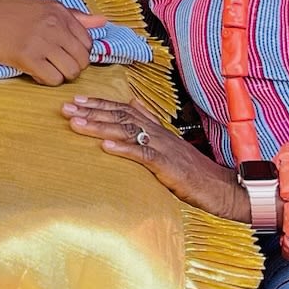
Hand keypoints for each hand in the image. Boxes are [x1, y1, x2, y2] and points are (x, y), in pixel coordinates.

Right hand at [0, 0, 105, 84]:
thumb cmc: (3, 11)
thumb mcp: (40, 6)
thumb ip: (73, 16)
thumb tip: (102, 21)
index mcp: (59, 10)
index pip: (88, 42)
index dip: (77, 54)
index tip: (62, 55)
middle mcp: (54, 23)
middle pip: (82, 60)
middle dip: (72, 68)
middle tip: (53, 65)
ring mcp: (41, 40)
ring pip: (70, 72)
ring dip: (60, 76)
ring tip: (43, 69)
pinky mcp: (26, 56)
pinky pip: (52, 79)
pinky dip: (46, 81)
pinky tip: (34, 72)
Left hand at [62, 95, 245, 219]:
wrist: (221, 188)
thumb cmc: (194, 171)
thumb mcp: (170, 148)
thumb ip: (152, 129)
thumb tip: (135, 108)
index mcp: (157, 128)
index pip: (125, 109)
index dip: (101, 103)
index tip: (78, 99)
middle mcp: (158, 133)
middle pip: (120, 116)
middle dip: (91, 111)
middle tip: (66, 107)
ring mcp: (163, 148)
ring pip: (127, 130)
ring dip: (99, 126)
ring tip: (76, 123)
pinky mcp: (168, 166)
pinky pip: (143, 154)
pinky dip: (123, 149)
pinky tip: (105, 147)